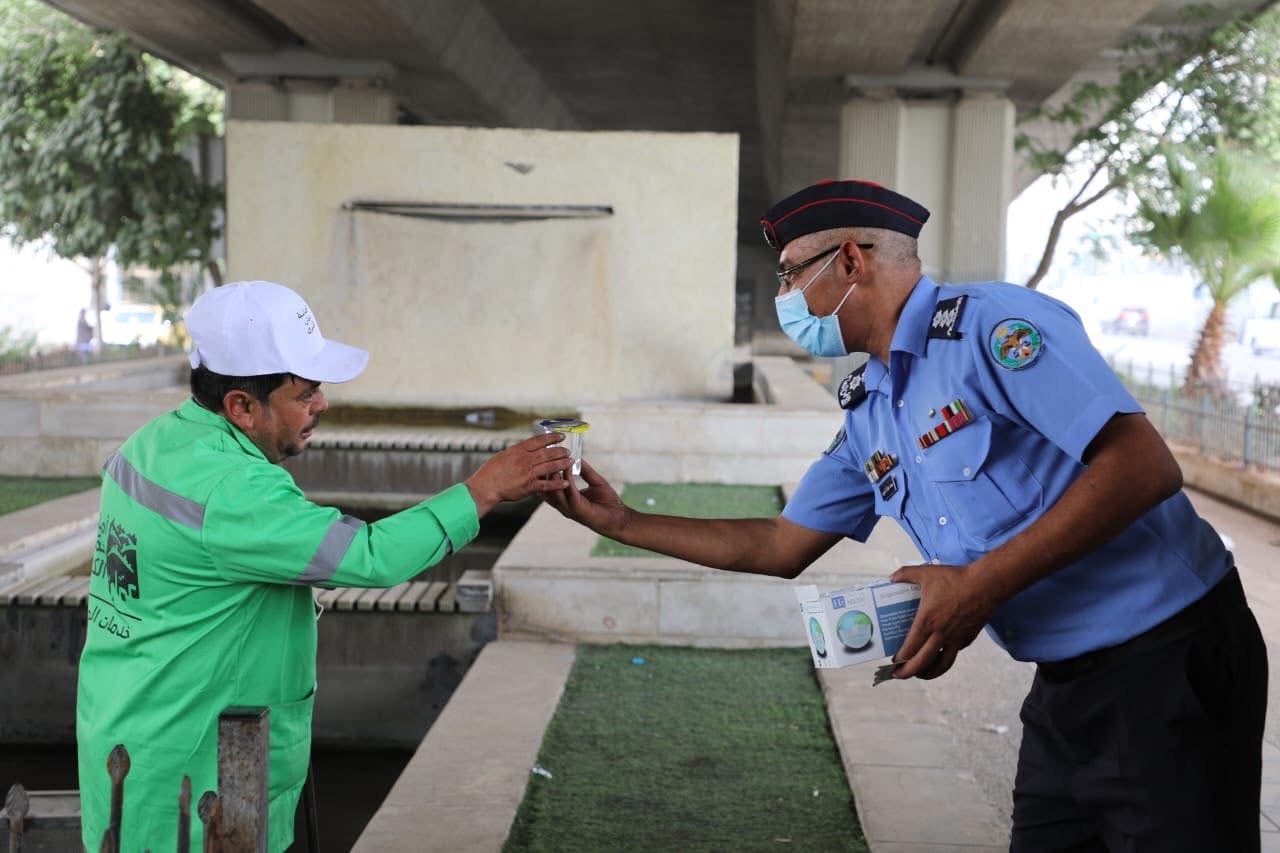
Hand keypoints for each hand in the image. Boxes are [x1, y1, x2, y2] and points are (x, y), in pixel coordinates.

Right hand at [464, 432, 572, 515]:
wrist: (485, 487)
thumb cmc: (491, 472)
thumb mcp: (503, 456)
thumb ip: (517, 452)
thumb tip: (527, 448)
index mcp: (518, 451)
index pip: (538, 441)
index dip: (551, 438)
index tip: (561, 436)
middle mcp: (524, 460)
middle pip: (547, 453)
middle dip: (560, 451)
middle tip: (568, 451)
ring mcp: (527, 474)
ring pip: (549, 467)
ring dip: (562, 464)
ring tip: (571, 461)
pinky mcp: (528, 487)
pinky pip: (546, 485)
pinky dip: (557, 484)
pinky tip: (566, 482)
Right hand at [542, 459, 628, 537]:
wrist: (619, 519)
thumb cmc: (608, 502)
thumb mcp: (595, 482)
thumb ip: (585, 471)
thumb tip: (576, 457)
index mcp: (565, 500)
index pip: (547, 486)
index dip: (545, 472)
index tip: (545, 457)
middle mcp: (563, 506)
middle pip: (546, 489)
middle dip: (544, 472)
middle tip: (545, 456)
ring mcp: (569, 509)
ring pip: (554, 491)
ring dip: (554, 474)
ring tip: (554, 459)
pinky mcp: (578, 509)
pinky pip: (570, 492)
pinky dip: (567, 478)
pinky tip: (568, 467)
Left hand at [887, 563, 994, 680]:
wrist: (987, 584)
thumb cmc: (956, 579)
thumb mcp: (926, 573)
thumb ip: (906, 574)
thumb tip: (891, 578)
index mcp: (927, 622)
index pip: (910, 648)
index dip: (900, 659)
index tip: (893, 662)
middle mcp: (941, 634)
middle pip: (922, 662)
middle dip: (908, 672)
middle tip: (899, 675)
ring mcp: (956, 638)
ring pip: (942, 665)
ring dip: (929, 673)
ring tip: (921, 674)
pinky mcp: (969, 637)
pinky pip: (955, 652)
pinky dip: (945, 657)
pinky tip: (941, 654)